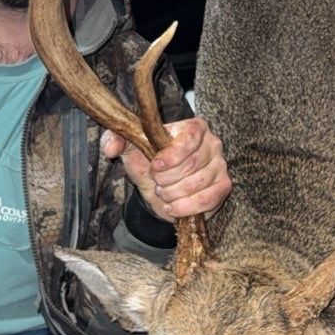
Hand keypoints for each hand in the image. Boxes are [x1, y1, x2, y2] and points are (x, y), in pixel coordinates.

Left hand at [101, 118, 231, 220]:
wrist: (159, 185)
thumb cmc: (148, 160)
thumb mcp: (130, 148)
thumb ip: (115, 140)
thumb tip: (110, 148)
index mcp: (193, 128)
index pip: (189, 139)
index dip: (171, 156)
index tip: (154, 166)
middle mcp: (213, 143)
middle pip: (192, 164)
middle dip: (167, 178)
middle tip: (156, 182)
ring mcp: (220, 166)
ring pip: (198, 184)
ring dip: (174, 193)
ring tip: (163, 192)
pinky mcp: (223, 187)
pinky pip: (208, 200)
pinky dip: (187, 207)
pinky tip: (173, 207)